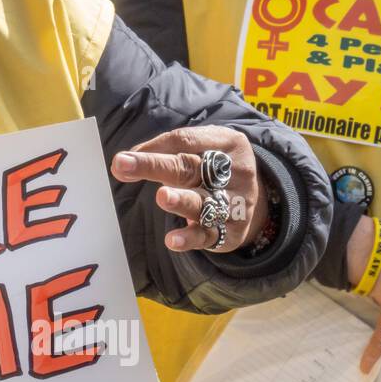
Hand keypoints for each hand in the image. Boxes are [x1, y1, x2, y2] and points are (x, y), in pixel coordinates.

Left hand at [110, 125, 267, 253]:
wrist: (258, 198)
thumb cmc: (214, 168)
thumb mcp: (200, 150)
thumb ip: (165, 151)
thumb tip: (124, 162)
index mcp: (228, 143)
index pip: (186, 140)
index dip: (153, 148)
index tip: (122, 158)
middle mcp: (236, 172)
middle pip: (190, 168)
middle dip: (155, 166)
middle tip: (122, 164)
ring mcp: (237, 203)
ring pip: (205, 202)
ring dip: (181, 200)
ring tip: (162, 197)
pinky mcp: (231, 232)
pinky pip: (208, 235)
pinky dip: (190, 238)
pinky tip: (172, 240)